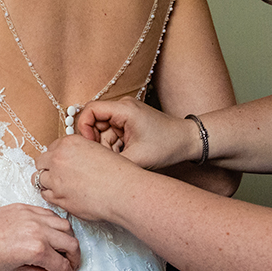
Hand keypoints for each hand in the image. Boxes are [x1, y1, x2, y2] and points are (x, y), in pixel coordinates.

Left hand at [0, 205, 80, 270]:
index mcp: (35, 249)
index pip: (63, 265)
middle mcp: (37, 230)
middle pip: (71, 243)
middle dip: (74, 258)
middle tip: (69, 266)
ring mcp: (31, 216)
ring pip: (65, 226)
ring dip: (67, 239)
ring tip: (61, 250)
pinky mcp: (24, 207)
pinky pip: (49, 214)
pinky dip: (55, 224)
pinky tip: (49, 234)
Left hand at [34, 136, 136, 221]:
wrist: (123, 191)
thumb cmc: (118, 172)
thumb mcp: (97, 151)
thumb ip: (79, 153)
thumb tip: (70, 160)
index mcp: (69, 143)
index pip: (52, 147)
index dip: (57, 156)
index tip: (62, 163)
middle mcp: (58, 159)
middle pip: (41, 162)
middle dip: (47, 168)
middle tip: (57, 174)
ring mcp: (56, 179)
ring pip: (38, 179)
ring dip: (47, 182)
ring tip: (59, 186)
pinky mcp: (58, 197)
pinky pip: (45, 195)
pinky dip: (51, 195)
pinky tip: (62, 195)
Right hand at [76, 99, 196, 168]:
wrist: (188, 141)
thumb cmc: (167, 146)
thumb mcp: (136, 158)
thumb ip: (108, 161)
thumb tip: (88, 164)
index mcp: (124, 109)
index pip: (90, 110)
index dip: (83, 128)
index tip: (90, 146)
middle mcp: (123, 106)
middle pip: (95, 121)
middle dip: (97, 141)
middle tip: (108, 156)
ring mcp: (126, 113)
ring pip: (103, 129)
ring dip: (107, 145)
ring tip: (122, 157)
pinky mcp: (129, 120)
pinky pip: (112, 132)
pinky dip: (115, 145)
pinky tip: (126, 154)